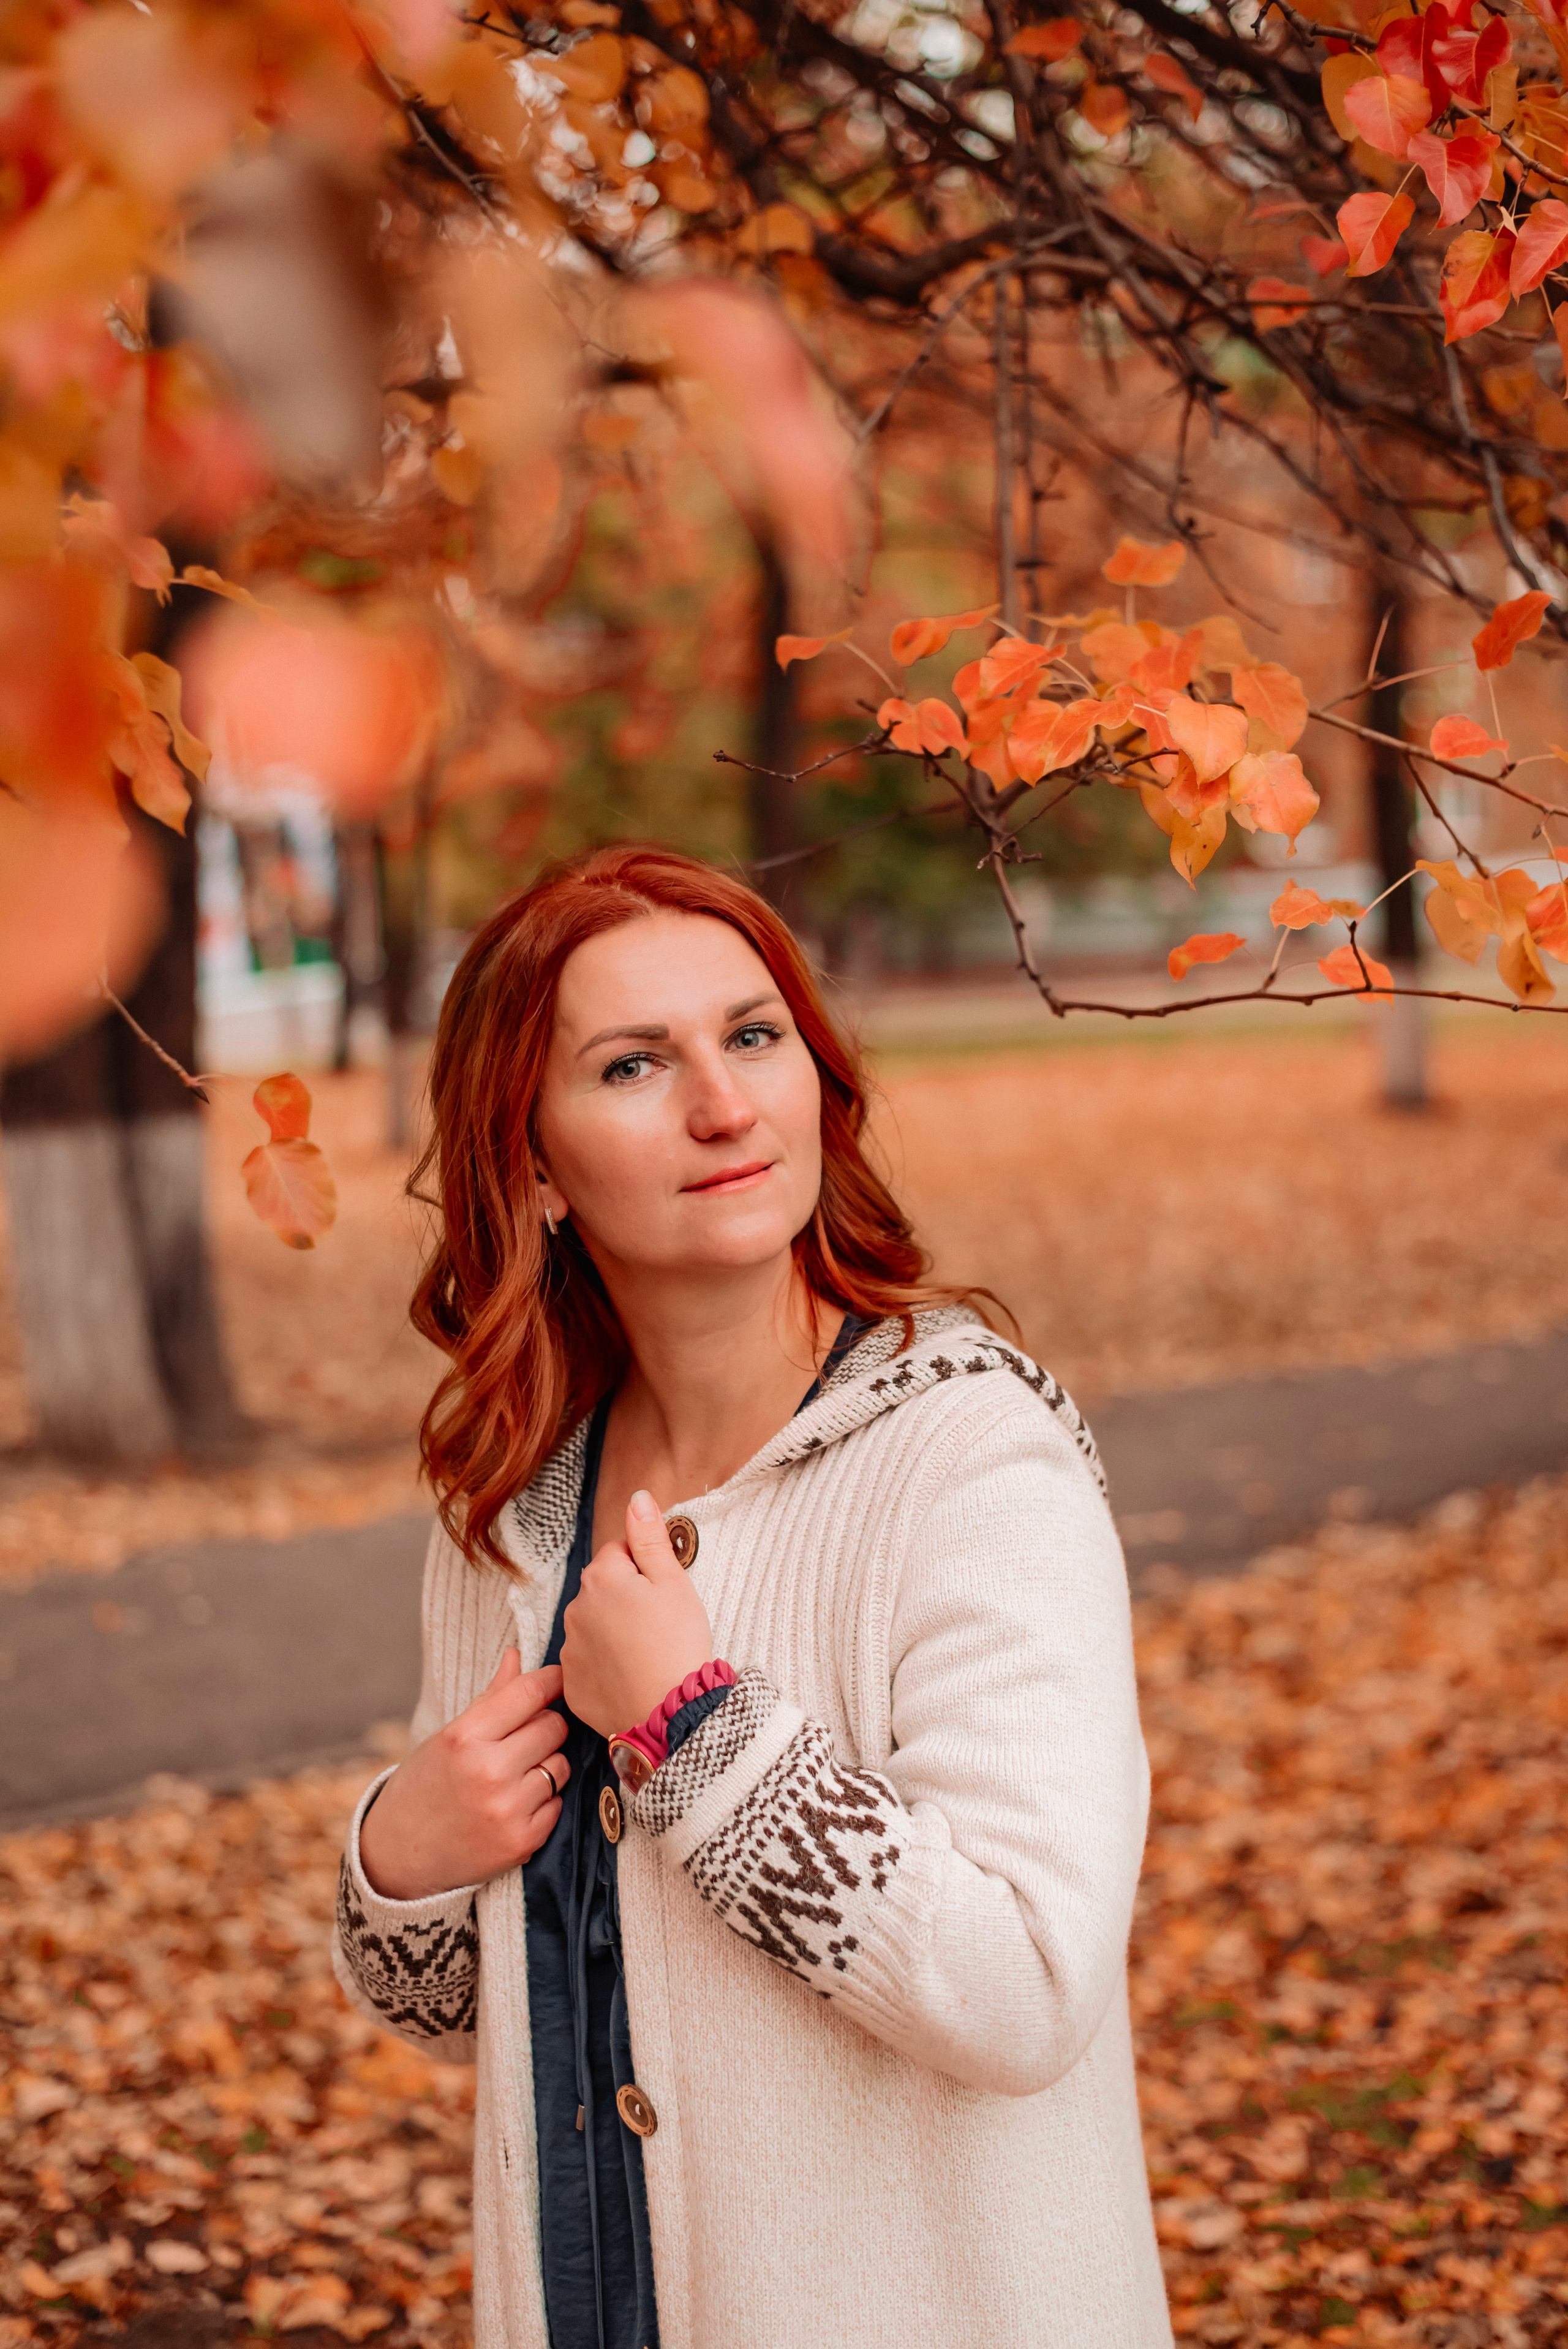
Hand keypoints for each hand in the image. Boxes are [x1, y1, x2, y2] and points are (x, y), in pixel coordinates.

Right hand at [358, 1651, 568, 1900]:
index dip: (551, 1680)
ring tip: (515, 1773)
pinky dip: (543, 1801)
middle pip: (553, 1727)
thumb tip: (517, 1654)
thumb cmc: (424, 1785)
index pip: (529, 1693)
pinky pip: (557, 1804)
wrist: (400, 1855)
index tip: (558, 1679)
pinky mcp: (521, 1842)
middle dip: (545, 1726)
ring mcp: (507, 1810)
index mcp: (465, 1737)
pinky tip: (514, 1804)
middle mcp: (488, 1773)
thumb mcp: (448, 1737)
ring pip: (560, 1765)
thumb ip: (490, 1698)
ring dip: (546, 1764)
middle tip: (525, 1736)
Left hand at [561, 1491, 713, 1738]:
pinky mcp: (571, 1683)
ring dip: (613, 1631)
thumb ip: (649, 1537)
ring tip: (646, 1652)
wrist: (670, 1713)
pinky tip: (631, 1675)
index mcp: (601, 1577)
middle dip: (625, 1598)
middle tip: (658, 1624)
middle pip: (603, 1589)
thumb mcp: (673, 1582)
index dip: (646, 1569)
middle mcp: (575, 1608)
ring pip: (593, 1625)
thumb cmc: (678, 1643)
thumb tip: (636, 1498)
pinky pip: (587, 1663)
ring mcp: (569, 1648)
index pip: (620, 1553)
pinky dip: (605, 1666)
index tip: (662, 1594)